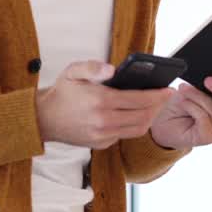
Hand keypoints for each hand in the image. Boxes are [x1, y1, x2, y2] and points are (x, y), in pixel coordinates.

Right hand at [35, 60, 175, 149]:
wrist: (43, 119)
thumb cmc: (62, 93)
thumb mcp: (72, 71)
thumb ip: (93, 67)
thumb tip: (113, 69)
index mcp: (100, 100)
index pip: (139, 99)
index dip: (157, 95)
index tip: (168, 90)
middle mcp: (103, 120)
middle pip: (143, 116)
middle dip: (159, 106)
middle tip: (166, 97)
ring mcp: (102, 135)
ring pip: (137, 129)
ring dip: (150, 117)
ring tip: (155, 106)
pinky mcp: (100, 144)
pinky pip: (125, 135)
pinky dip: (134, 125)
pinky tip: (137, 114)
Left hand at [150, 73, 211, 149]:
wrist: (166, 121)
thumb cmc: (186, 103)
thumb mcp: (199, 89)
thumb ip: (211, 87)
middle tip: (208, 80)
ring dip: (198, 96)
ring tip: (184, 89)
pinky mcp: (209, 138)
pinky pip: (203, 117)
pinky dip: (191, 106)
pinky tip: (184, 103)